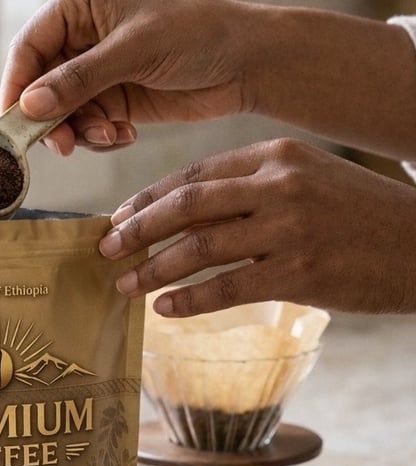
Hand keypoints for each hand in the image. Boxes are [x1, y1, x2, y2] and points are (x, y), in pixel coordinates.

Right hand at [0, 0, 251, 155]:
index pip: (28, 47)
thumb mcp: (133, 52)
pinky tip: (128, 134)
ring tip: (112, 134)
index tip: (14, 124)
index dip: (16, 86)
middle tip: (66, 147)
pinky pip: (88, 126)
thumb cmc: (196, 35)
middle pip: (40, 86)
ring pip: (63, 112)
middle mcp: (81, 36)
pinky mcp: (115, 99)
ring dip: (82, 132)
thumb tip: (29, 106)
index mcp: (79, 4)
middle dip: (52, 119)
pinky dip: (101, 137)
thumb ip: (78, 80)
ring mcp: (97, 70)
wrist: (246, 62)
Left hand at [98, 139, 415, 314]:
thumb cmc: (360, 215)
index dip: (149, 197)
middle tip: (105, 248)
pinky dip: (190, 300)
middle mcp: (279, 185)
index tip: (119, 216)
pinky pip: (228, 288)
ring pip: (200, 248)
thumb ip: (252, 189)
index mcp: (277, 155)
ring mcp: (289, 229)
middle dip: (138, 229)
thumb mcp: (309, 180)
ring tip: (125, 285)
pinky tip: (165, 310)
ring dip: (154, 269)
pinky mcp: (299, 273)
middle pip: (187, 205)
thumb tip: (187, 215)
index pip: (195, 173)